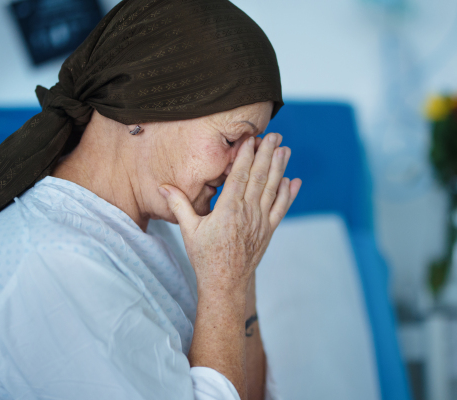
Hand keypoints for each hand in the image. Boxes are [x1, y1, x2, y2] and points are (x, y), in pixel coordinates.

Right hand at [159, 133, 300, 296]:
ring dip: (280, 168)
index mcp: (228, 210)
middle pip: (260, 177)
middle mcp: (248, 213)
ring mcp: (261, 222)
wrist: (225, 283)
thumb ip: (179, 205)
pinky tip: (293, 181)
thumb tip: (163, 187)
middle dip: (267, 154)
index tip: (251, 138)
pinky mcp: (268, 231)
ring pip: (273, 189)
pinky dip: (288, 194)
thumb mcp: (188, 230)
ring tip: (285, 150)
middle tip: (274, 135)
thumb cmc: (205, 257)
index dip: (246, 155)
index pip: (239, 176)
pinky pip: (281, 209)